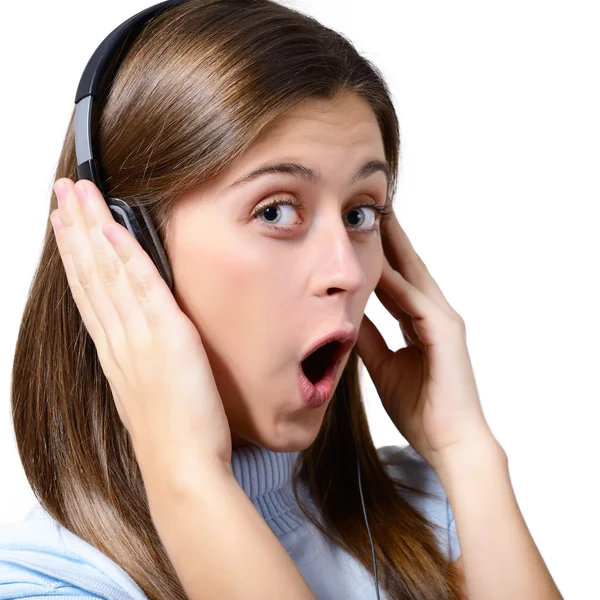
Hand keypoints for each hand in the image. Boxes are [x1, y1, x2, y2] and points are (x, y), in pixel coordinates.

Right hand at [50, 178, 231, 473]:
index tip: (65, 226)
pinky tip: (111, 228)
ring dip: (90, 229)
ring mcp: (139, 336)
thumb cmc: (172, 438)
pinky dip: (124, 255)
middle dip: (73, 229)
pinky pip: (141, 287)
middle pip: (89, 274)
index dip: (75, 256)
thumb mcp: (149, 394)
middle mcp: (120, 339)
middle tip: (61, 192)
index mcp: (117, 352)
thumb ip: (142, 363)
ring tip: (76, 194)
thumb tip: (144, 343)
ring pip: (106, 273)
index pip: (90, 293)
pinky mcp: (167, 337)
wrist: (181, 470)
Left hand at [355, 211, 497, 470]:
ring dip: (396, 247)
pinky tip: (379, 266)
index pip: (397, 280)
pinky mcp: (446, 333)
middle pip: (408, 268)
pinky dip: (397, 284)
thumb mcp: (383, 365)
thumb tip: (348, 316)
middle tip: (372, 208)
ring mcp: (443, 321)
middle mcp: (434, 314)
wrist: (447, 441)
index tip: (360, 233)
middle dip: (391, 238)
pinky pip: (415, 303)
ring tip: (378, 218)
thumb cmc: (419, 407)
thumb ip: (369, 338)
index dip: (381, 256)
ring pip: (414, 276)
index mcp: (420, 322)